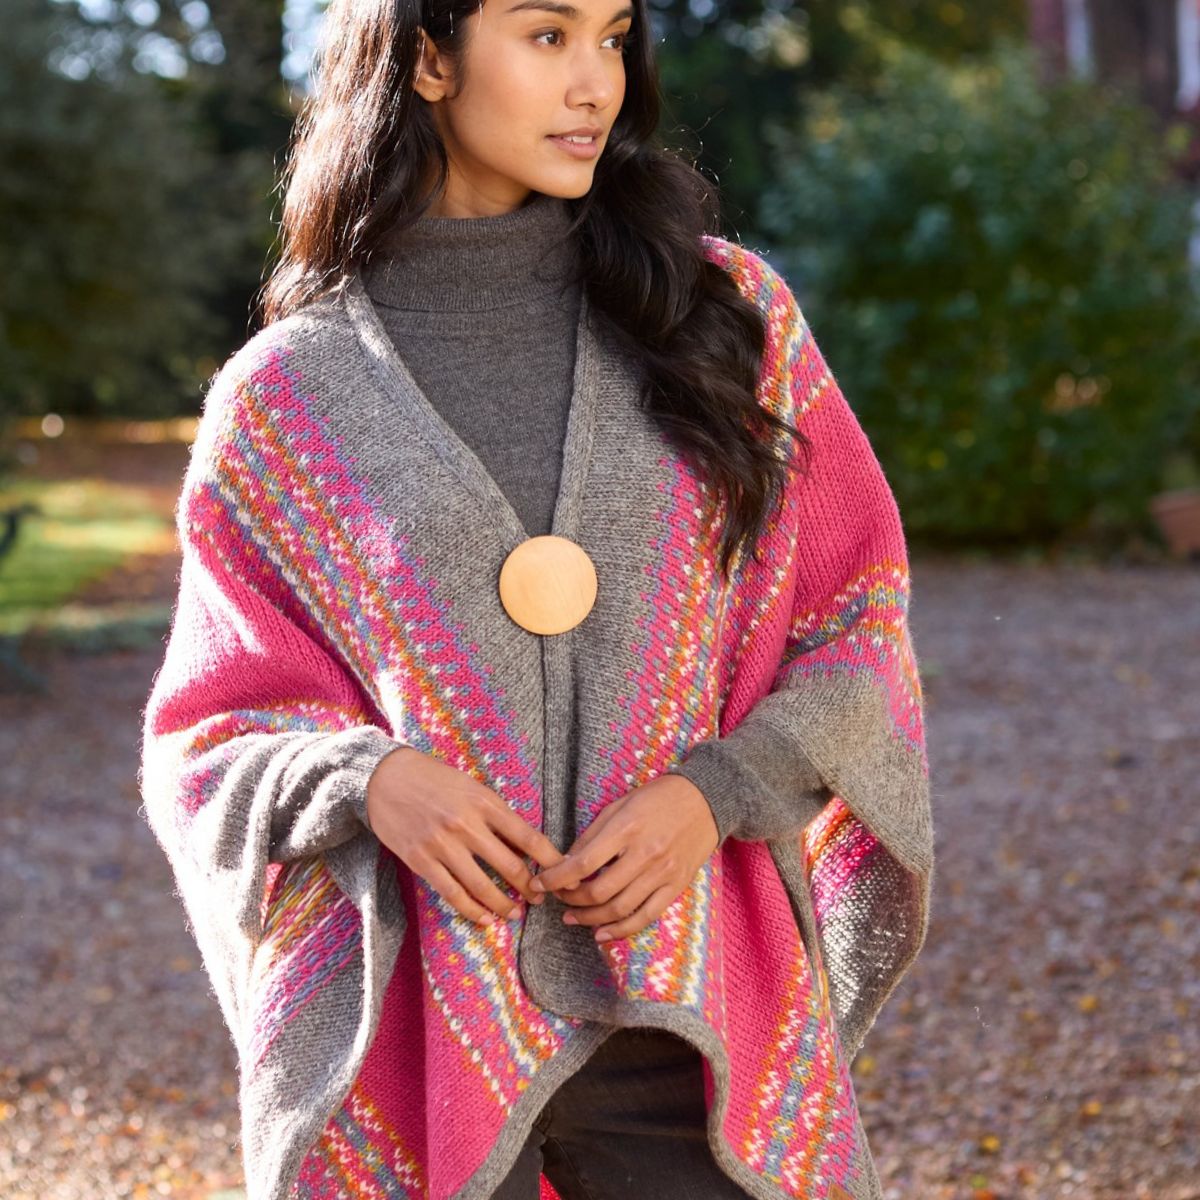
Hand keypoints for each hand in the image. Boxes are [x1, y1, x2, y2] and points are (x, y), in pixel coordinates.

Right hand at [366, 747, 566, 926]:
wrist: (384, 778)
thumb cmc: (433, 779)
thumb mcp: (472, 787)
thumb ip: (495, 814)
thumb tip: (524, 845)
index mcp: (485, 802)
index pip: (529, 837)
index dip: (551, 860)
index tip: (565, 874)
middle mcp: (466, 824)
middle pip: (510, 867)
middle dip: (532, 888)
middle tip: (543, 898)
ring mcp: (443, 845)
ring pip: (483, 887)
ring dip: (504, 905)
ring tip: (516, 913)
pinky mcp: (421, 861)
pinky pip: (452, 894)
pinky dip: (472, 911)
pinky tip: (485, 919)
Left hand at [530, 772, 719, 943]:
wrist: (707, 800)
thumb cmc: (659, 798)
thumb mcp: (620, 805)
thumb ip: (593, 834)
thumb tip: (567, 862)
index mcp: (627, 828)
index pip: (583, 862)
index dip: (556, 878)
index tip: (539, 884)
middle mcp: (645, 853)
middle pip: (599, 891)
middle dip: (572, 901)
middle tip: (558, 900)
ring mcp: (663, 873)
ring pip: (619, 908)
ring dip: (590, 919)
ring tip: (573, 918)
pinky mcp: (676, 886)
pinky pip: (646, 916)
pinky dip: (621, 930)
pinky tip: (602, 933)